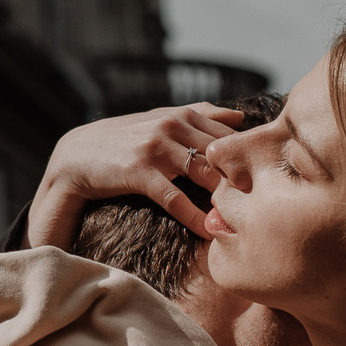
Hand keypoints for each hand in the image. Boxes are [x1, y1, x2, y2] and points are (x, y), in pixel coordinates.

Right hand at [24, 102, 245, 246]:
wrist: (77, 155)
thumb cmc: (125, 139)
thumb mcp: (160, 119)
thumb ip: (199, 115)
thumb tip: (238, 114)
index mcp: (183, 115)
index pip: (230, 135)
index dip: (249, 157)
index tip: (268, 179)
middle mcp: (172, 126)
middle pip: (222, 154)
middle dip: (243, 179)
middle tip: (266, 204)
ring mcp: (156, 148)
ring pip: (203, 173)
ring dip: (224, 199)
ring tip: (243, 220)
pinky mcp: (140, 171)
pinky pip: (175, 198)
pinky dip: (194, 217)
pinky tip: (208, 231)